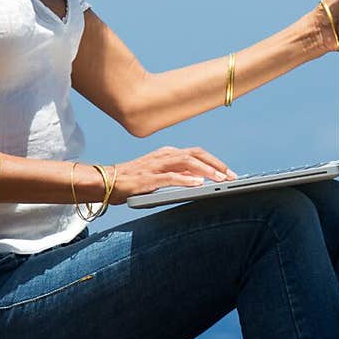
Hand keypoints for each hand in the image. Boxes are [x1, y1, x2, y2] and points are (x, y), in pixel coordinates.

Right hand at [108, 146, 237, 204]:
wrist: (108, 182)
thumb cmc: (134, 181)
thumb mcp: (161, 176)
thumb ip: (178, 175)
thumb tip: (199, 180)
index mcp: (167, 153)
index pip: (197, 153)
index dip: (215, 161)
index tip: (230, 173)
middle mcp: (164, 155)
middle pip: (196, 154)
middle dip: (216, 164)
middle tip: (231, 176)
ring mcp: (156, 165)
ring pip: (186, 162)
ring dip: (206, 170)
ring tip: (220, 180)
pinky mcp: (148, 178)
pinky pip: (170, 177)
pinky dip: (186, 180)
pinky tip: (198, 184)